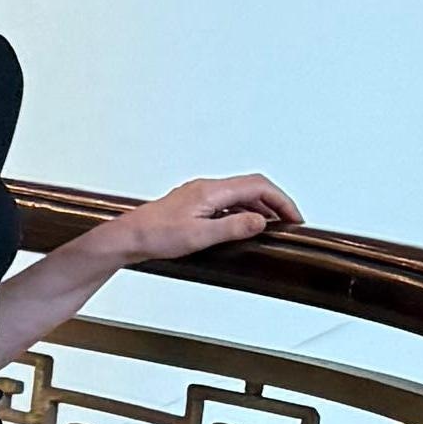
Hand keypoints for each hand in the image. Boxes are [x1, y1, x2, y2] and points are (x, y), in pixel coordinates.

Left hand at [116, 173, 298, 267]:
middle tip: (289, 222)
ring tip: (273, 227)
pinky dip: (243, 212)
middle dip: (275, 202)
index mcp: (211, 191)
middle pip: (251, 187)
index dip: (281, 200)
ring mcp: (199, 195)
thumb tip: (260, 220)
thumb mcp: (200, 236)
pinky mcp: (193, 205)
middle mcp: (207, 188)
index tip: (294, 217)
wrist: (128, 237)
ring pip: (239, 195)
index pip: (257, 186)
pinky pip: (227, 203)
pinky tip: (244, 227)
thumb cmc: (155, 236)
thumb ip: (233, 227)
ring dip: (259, 208)